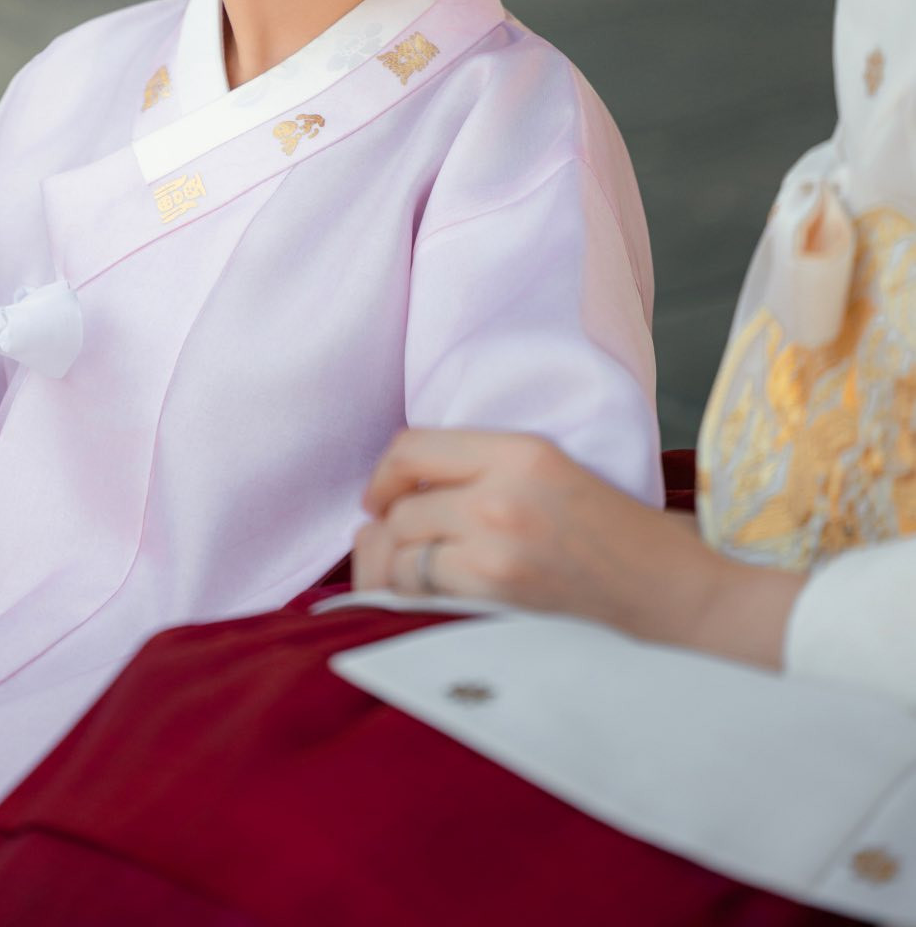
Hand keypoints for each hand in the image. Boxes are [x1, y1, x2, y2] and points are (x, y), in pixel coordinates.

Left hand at [352, 428, 803, 665]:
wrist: (674, 596)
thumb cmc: (618, 536)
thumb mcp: (553, 472)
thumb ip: (484, 470)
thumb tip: (400, 491)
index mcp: (520, 449)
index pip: (412, 446)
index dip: (384, 474)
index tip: (379, 497)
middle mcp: (502, 492)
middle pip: (400, 507)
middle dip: (384, 531)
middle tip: (388, 547)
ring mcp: (499, 547)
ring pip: (400, 554)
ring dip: (390, 570)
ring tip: (398, 579)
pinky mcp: (499, 596)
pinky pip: (418, 594)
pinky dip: (404, 602)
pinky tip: (417, 605)